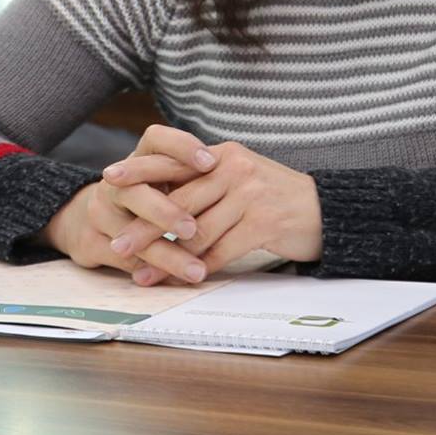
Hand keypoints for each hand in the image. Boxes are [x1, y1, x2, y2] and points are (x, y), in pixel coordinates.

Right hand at [41, 124, 216, 285]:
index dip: (180, 147)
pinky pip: (123, 260)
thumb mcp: (163, 183)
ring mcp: (99, 212)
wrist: (92, 222)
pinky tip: (172, 280)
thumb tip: (230, 177)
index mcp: (137, 159)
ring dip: (165, 253)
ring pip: (130, 232)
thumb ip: (189, 180)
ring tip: (195, 270)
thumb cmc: (145, 199)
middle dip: (166, 211)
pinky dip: (151, 270)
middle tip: (192, 229)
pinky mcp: (90, 242)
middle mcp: (114, 182)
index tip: (210, 163)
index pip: (155, 140)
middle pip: (136, 190)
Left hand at [105, 127, 323, 274]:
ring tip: (145, 273)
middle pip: (179, 201)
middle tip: (117, 244)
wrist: (327, 211)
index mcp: (222, 155)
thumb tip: (160, 202)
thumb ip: (205, 185)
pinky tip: (185, 279)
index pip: (174, 163)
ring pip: (197, 231)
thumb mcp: (239, 179)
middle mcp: (234, 168)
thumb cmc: (275, 198)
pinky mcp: (264, 221)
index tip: (108, 181)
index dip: (140, 172)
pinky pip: (222, 249)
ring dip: (169, 257)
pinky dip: (202, 267)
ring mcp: (250, 194)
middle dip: (145, 226)